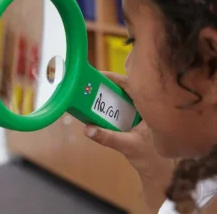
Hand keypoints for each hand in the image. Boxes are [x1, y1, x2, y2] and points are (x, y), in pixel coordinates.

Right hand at [84, 72, 173, 211]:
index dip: (115, 78)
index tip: (98, 75)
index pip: (133, 84)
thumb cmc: (151, 158)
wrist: (160, 171)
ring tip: (93, 91)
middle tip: (91, 82)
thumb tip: (87, 129)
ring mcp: (142, 110)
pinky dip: (112, 103)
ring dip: (110, 93)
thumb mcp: (128, 145)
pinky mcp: (137, 117)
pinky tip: (101, 106)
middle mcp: (147, 105)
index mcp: (151, 106)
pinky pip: (123, 105)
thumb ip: (107, 137)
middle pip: (127, 87)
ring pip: (125, 95)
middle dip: (109, 83)